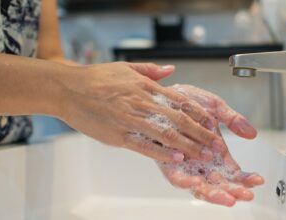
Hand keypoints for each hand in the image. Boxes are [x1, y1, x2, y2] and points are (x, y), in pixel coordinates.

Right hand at [55, 62, 224, 161]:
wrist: (69, 89)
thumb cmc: (96, 78)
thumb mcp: (126, 68)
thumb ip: (151, 70)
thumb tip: (171, 70)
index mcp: (146, 87)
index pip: (180, 101)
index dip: (199, 114)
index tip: (213, 124)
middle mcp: (143, 103)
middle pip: (179, 121)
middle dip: (201, 134)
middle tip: (216, 146)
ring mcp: (131, 120)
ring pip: (167, 135)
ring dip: (188, 146)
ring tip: (204, 156)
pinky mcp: (119, 135)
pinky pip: (145, 146)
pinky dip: (163, 153)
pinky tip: (177, 159)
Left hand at [157, 85, 263, 206]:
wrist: (164, 94)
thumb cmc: (189, 101)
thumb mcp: (215, 107)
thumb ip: (232, 120)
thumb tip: (252, 133)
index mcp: (216, 152)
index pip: (233, 172)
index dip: (246, 178)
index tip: (258, 180)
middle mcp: (201, 162)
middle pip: (219, 184)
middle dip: (233, 191)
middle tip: (246, 194)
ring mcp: (185, 164)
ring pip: (200, 185)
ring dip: (213, 192)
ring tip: (227, 197)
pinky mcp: (167, 162)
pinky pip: (176, 176)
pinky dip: (186, 181)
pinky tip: (196, 182)